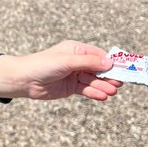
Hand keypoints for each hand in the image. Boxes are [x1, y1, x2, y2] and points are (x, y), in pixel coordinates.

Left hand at [0, 42, 122, 101]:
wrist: (24, 80)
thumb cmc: (43, 65)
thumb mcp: (68, 61)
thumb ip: (89, 62)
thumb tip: (109, 62)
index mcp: (76, 50)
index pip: (98, 55)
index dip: (110, 62)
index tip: (123, 68)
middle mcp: (77, 62)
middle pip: (98, 69)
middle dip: (108, 76)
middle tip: (120, 83)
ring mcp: (74, 75)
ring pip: (93, 81)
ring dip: (103, 86)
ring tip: (112, 92)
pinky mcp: (71, 88)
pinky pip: (86, 90)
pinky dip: (94, 93)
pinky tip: (103, 96)